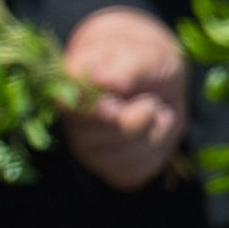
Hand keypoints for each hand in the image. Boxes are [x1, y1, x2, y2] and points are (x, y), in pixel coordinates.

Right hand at [60, 6, 187, 189]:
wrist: (159, 77)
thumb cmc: (146, 61)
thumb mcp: (146, 55)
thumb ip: (126, 67)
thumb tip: (103, 80)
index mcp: (71, 85)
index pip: (69, 105)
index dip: (95, 110)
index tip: (117, 105)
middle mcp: (72, 120)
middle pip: (99, 137)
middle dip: (136, 120)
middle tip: (151, 100)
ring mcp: (88, 148)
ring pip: (119, 159)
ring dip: (150, 136)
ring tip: (152, 112)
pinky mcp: (109, 168)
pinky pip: (132, 172)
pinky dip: (155, 152)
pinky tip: (154, 131)